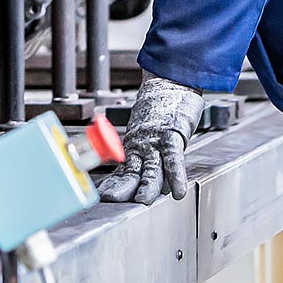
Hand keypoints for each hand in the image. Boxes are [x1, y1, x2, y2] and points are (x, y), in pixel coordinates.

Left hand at [96, 75, 204, 204]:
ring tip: (142, 201)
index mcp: (135, 146)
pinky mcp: (173, 134)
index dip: (115, 185)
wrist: (170, 80)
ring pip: (152, 167)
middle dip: (124, 188)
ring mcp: (157, 140)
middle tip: (113, 201)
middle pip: (134, 172)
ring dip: (148, 186)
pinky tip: (177, 190)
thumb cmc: (160, 108)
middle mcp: (143, 145)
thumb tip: (142, 175)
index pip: (123, 171)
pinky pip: (174, 157)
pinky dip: (176, 175)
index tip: (104, 197)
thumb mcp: (146, 132)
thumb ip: (144, 152)